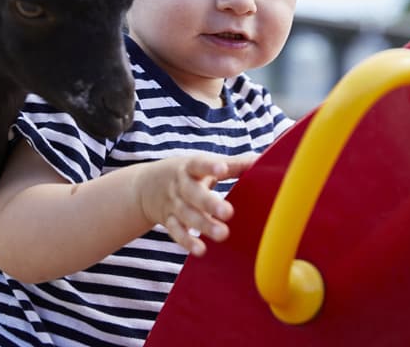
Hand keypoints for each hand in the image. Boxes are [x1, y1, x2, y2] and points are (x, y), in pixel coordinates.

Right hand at [135, 153, 258, 256]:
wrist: (144, 186)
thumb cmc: (186, 173)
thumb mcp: (203, 164)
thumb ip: (233, 164)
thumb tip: (265, 159)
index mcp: (190, 168)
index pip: (199, 165)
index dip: (209, 166)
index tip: (223, 169)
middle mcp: (180, 186)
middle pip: (193, 194)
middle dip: (209, 203)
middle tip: (228, 212)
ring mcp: (173, 205)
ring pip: (187, 215)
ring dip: (203, 225)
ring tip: (222, 234)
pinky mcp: (169, 221)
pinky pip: (176, 232)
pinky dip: (187, 242)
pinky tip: (201, 250)